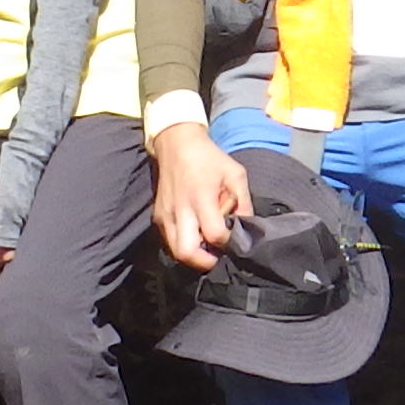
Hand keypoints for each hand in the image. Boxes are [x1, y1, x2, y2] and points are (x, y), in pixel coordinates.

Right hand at [149, 122, 249, 273]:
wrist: (176, 143)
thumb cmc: (209, 158)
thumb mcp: (236, 174)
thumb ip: (244, 203)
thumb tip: (246, 229)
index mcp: (201, 197)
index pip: (214, 234)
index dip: (227, 243)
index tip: (233, 237)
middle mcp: (180, 210)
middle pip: (187, 253)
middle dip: (205, 261)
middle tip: (218, 253)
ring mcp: (165, 215)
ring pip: (175, 252)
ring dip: (193, 255)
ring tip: (207, 245)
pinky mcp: (158, 216)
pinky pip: (170, 241)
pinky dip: (184, 244)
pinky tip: (196, 233)